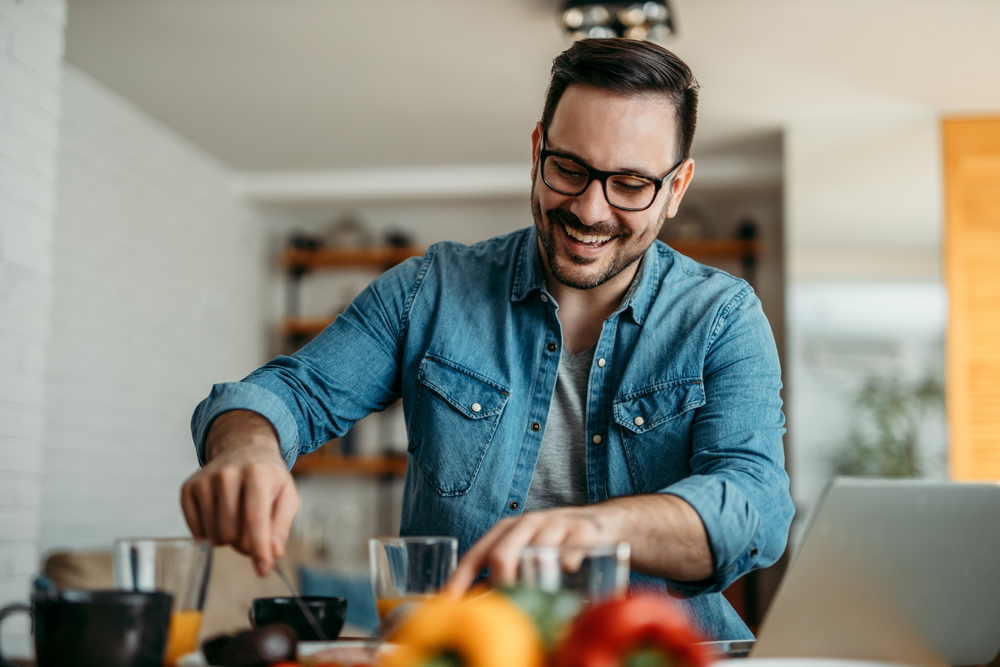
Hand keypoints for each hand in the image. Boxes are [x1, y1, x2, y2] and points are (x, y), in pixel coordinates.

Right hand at [180, 410, 300, 575]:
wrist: (243, 449)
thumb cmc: (268, 477)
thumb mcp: (287, 496)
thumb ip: (282, 525)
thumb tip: (273, 552)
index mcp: (258, 473)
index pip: (255, 519)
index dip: (259, 549)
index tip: (263, 569)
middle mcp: (228, 474)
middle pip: (232, 533)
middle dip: (246, 542)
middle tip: (253, 528)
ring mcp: (205, 481)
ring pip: (214, 536)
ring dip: (229, 538)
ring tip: (238, 518)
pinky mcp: (188, 489)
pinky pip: (197, 532)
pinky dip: (211, 533)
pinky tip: (221, 515)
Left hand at [444, 505, 618, 595]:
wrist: (601, 523)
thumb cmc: (555, 543)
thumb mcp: (526, 553)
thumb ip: (505, 577)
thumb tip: (478, 608)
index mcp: (506, 531)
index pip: (476, 555)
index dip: (460, 579)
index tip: (450, 601)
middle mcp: (526, 525)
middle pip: (501, 555)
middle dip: (499, 586)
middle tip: (505, 607)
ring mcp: (554, 526)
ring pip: (535, 551)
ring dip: (533, 579)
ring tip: (535, 597)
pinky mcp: (583, 530)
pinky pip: (570, 550)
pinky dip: (566, 565)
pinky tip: (567, 574)